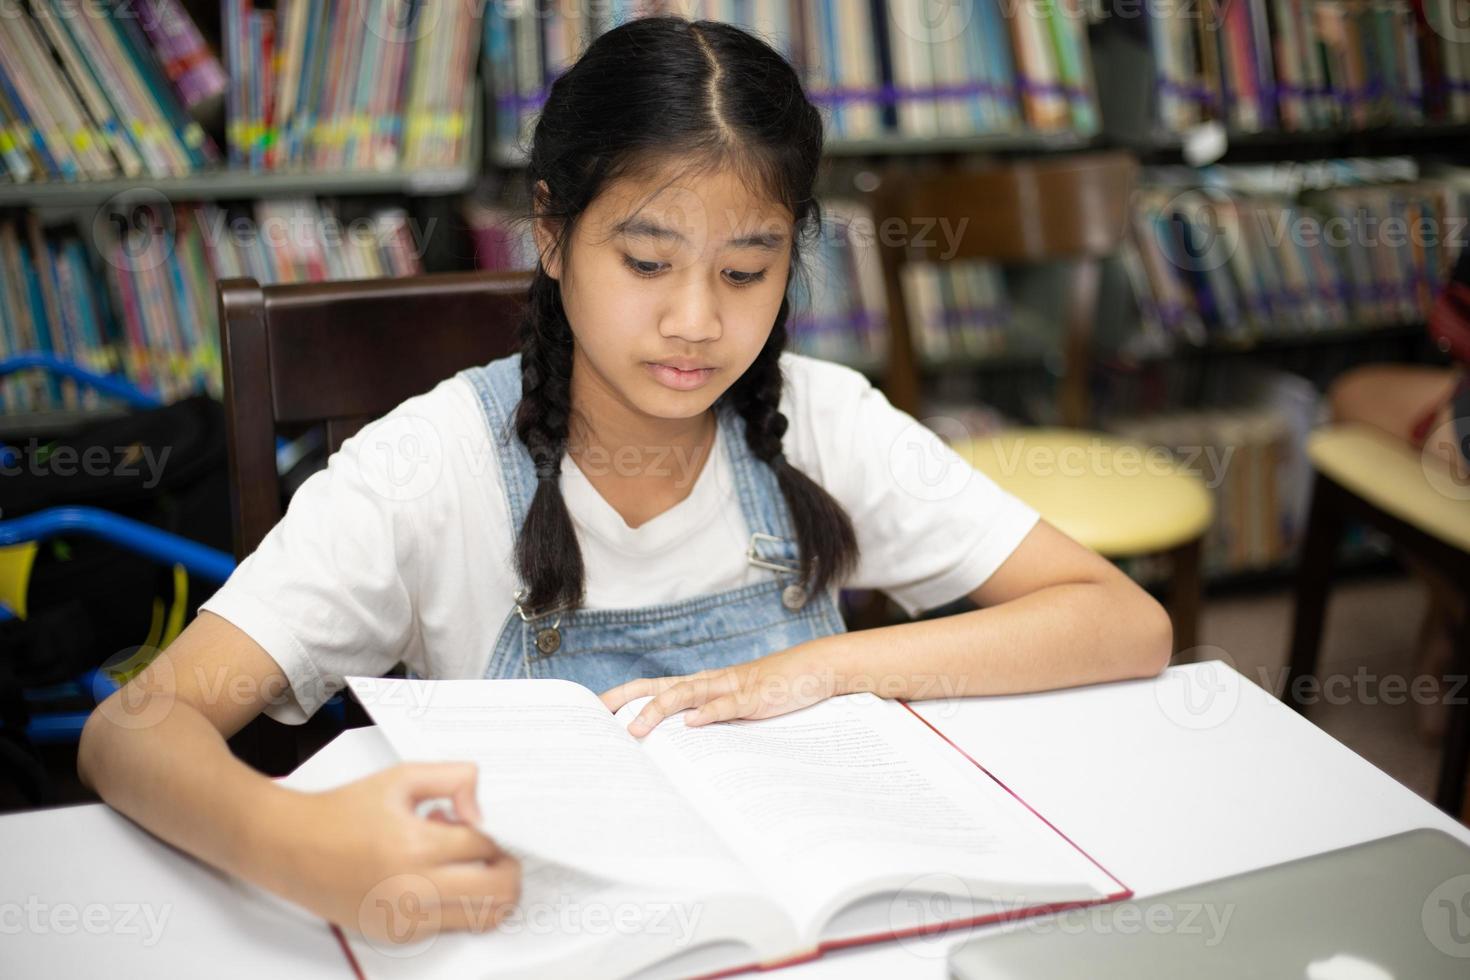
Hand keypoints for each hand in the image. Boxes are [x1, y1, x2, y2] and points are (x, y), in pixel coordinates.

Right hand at [267, 762, 520, 942]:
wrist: (291, 847)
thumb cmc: (344, 811)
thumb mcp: (402, 777)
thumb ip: (454, 779)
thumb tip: (481, 810)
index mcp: (415, 846)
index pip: (486, 847)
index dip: (496, 834)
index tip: (485, 826)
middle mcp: (412, 890)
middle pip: (497, 891)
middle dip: (508, 868)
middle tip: (498, 852)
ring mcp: (405, 919)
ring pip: (481, 917)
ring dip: (489, 891)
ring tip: (467, 865)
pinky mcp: (397, 935)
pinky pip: (451, 926)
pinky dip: (460, 905)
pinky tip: (438, 879)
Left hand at [599, 644, 840, 736]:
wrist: (814, 668)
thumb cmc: (773, 689)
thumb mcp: (736, 706)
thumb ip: (710, 719)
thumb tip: (680, 742)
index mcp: (702, 684)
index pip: (654, 687)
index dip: (624, 696)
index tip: (595, 709)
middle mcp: (709, 681)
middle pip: (659, 686)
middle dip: (627, 700)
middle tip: (598, 716)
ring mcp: (732, 687)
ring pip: (687, 694)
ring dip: (658, 711)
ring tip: (636, 730)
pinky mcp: (755, 696)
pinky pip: (729, 703)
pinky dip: (709, 713)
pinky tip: (693, 724)